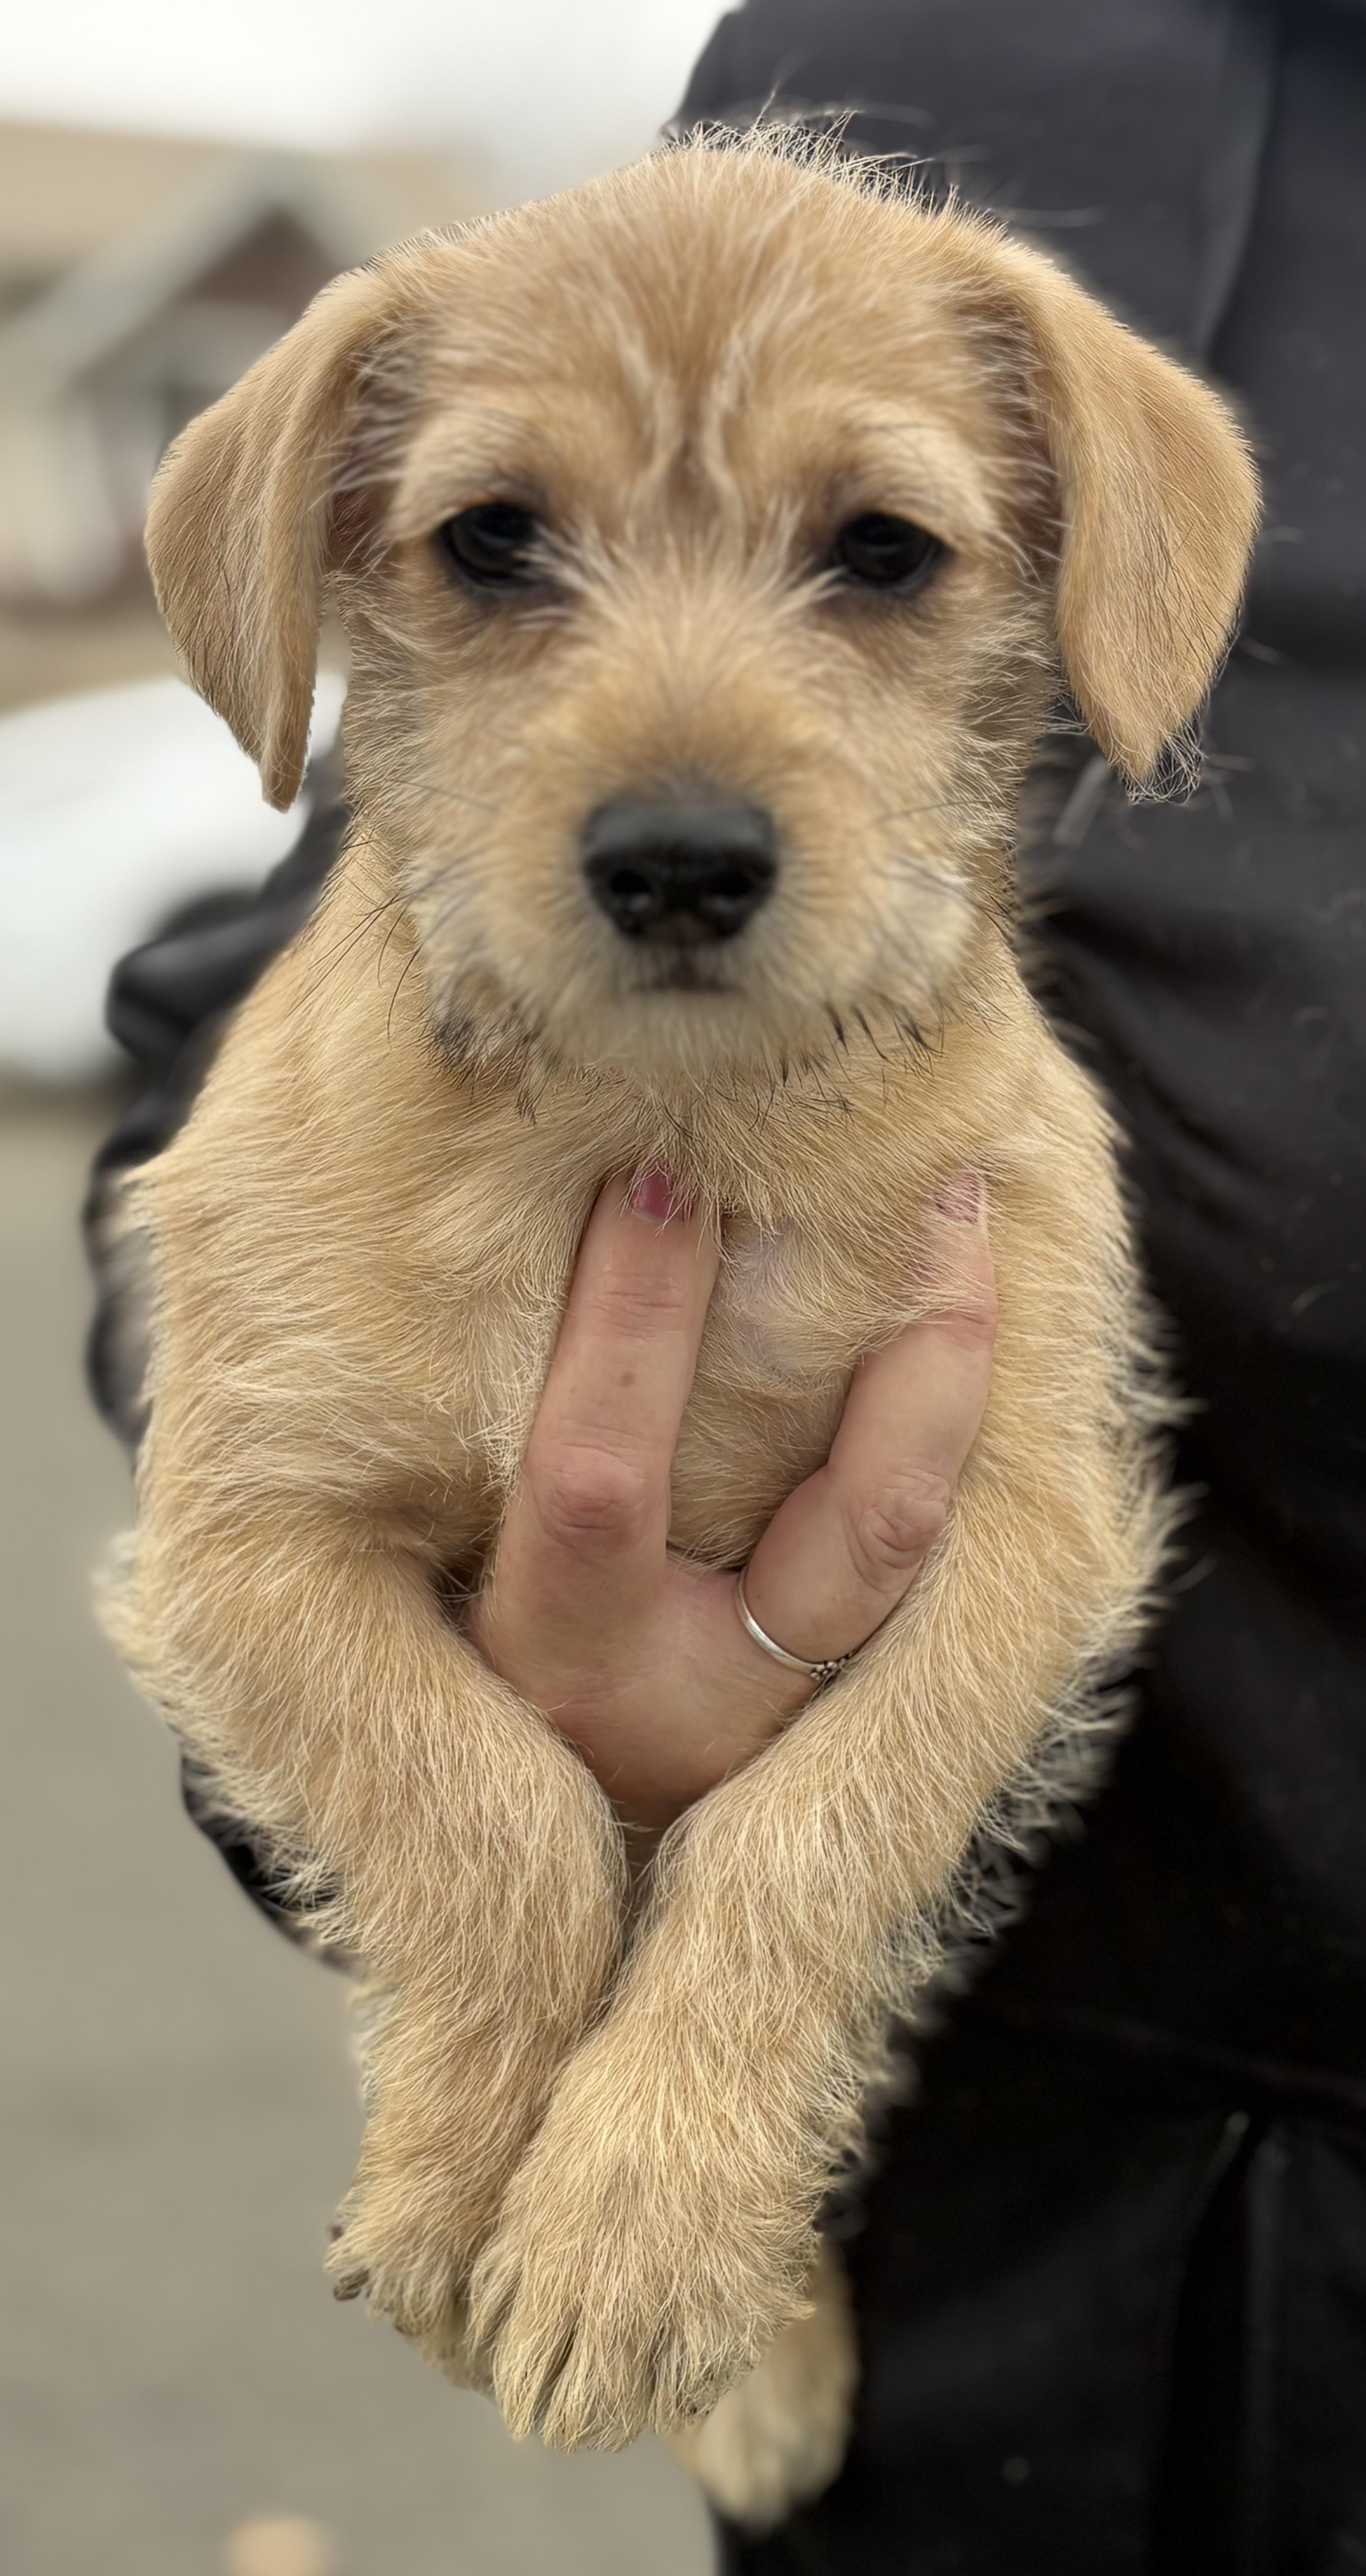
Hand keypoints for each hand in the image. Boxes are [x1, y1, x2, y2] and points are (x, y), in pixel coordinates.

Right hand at [467, 1168, 994, 1831]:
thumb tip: (567, 1217)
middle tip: (927, 1185)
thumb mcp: (427, 1581)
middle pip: (860, 1514)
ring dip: (954, 1370)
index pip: (602, 1476)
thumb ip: (498, 1436)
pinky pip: (938, 1544)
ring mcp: (805, 1710)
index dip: (631, 1319)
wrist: (540, 1862)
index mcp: (563, 1662)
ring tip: (962, 1218)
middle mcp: (708, 1697)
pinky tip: (949, 1303)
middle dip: (905, 1345)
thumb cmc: (456, 1675)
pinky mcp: (858, 1698)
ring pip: (924, 1531)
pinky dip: (946, 1416)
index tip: (657, 1175)